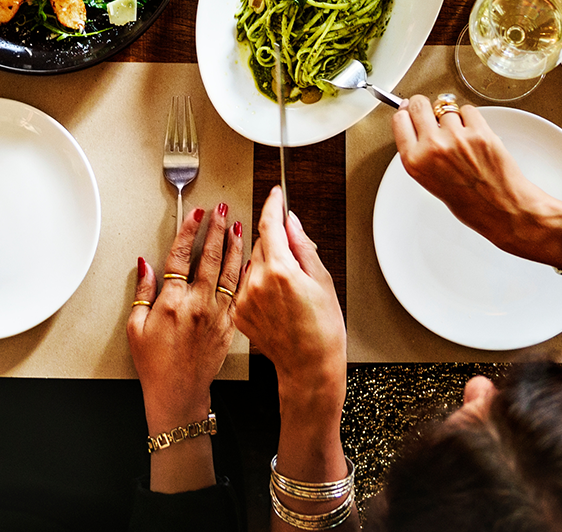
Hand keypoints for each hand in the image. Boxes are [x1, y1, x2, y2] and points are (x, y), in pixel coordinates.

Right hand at [129, 202, 244, 430]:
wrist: (179, 393)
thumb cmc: (155, 364)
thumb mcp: (136, 327)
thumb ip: (141, 292)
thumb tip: (144, 265)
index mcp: (172, 302)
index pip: (182, 256)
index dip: (189, 231)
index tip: (195, 215)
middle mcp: (198, 304)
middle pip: (209, 257)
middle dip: (216, 229)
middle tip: (220, 210)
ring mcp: (216, 314)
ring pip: (228, 271)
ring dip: (234, 246)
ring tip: (237, 226)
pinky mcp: (229, 325)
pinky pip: (238, 292)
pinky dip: (244, 273)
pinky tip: (248, 260)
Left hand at [232, 187, 343, 413]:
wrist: (309, 367)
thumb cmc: (323, 330)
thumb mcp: (322, 281)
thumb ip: (303, 246)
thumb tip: (291, 222)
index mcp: (280, 271)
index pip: (270, 224)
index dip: (273, 204)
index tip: (276, 195)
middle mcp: (257, 282)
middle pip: (261, 243)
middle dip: (275, 243)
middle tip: (296, 261)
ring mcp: (244, 298)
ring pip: (251, 264)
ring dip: (266, 265)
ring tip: (287, 290)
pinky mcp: (238, 312)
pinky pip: (245, 285)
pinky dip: (257, 285)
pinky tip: (275, 302)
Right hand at [391, 96, 561, 267]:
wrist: (502, 209)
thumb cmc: (470, 202)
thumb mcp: (430, 181)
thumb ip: (420, 153)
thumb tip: (417, 126)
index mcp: (415, 161)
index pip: (400, 120)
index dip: (407, 113)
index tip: (411, 110)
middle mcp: (432, 147)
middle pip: (419, 105)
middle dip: (426, 107)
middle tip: (433, 114)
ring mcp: (456, 138)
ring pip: (447, 108)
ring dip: (453, 118)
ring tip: (463, 139)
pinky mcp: (479, 132)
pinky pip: (468, 110)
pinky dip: (472, 119)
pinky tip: (475, 136)